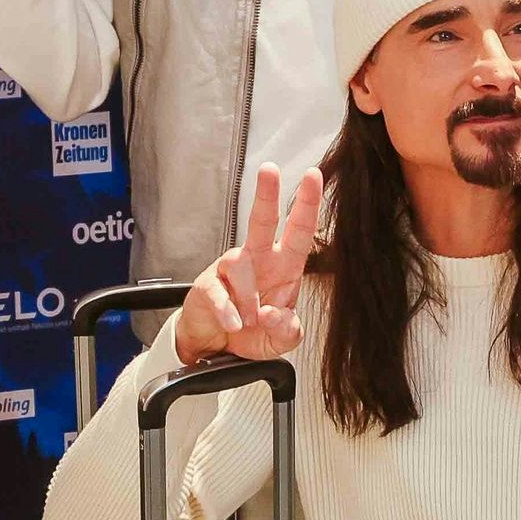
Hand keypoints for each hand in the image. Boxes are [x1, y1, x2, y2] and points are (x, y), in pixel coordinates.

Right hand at [173, 165, 325, 364]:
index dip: (307, 204)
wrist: (217, 349)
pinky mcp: (207, 285)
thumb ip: (287, 330)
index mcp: (284, 267)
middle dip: (267, 195)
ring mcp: (231, 270)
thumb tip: (275, 315)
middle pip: (263, 221)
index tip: (312, 177)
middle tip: (270, 170)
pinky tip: (234, 323)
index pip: (300, 231)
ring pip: (240, 264)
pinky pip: (218, 292)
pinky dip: (228, 310)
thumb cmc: (253, 333)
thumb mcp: (281, 339)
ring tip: (250, 321)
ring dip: (249, 298)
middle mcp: (258, 261)